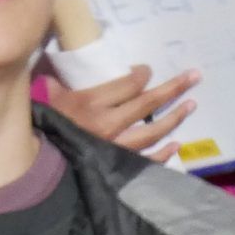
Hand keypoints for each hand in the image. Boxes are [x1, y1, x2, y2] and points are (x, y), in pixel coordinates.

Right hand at [49, 64, 200, 163]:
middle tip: (194, 77)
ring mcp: (117, 146)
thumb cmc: (44, 126)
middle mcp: (109, 123)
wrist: (40, 167)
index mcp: (91, 102)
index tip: (147, 70)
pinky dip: (165, 153)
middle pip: (149, 103)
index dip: (142, 74)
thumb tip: (61, 67)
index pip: (129, 84)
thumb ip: (58, 81)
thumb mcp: (49, 98)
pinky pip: (149, 159)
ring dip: (175, 117)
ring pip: (154, 131)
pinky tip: (177, 144)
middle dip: (174, 88)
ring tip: (191, 105)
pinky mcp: (119, 166)